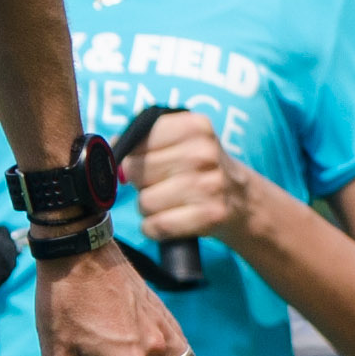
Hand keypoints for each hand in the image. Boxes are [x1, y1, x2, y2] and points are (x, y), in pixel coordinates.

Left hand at [124, 113, 270, 246]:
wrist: (242, 200)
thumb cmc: (199, 169)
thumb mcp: (182, 141)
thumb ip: (144, 139)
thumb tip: (112, 148)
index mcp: (194, 127)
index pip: (137, 140)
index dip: (132, 156)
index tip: (144, 162)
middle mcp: (203, 152)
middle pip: (137, 171)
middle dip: (140, 183)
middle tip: (161, 184)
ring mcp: (209, 184)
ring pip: (145, 201)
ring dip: (148, 208)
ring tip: (168, 202)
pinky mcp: (210, 215)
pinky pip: (157, 225)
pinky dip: (155, 228)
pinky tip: (169, 220)